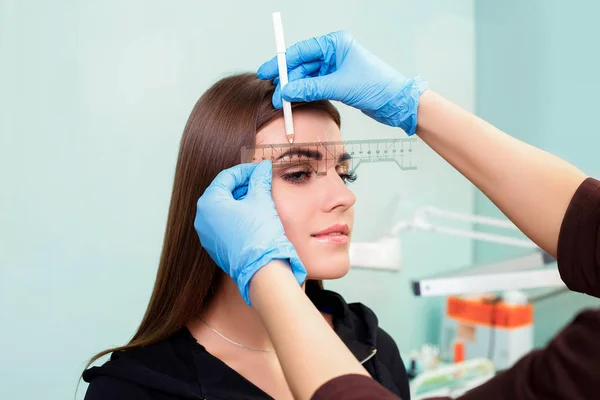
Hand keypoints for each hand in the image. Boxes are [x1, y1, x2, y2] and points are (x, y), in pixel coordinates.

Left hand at [194, 161, 305, 304]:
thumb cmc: (259, 233)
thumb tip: (262, 168)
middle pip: (223, 193)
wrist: (261, 269)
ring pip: (223, 209)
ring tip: (260, 198)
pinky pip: (224, 224)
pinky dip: (237, 216)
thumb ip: (259, 180)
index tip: (260, 169)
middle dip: (243, 186)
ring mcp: (207, 235)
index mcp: (208, 203)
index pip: (226, 177)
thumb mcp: (261, 200)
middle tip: (261, 182)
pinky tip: (253, 215)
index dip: (245, 171)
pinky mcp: (215, 247)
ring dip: (241, 201)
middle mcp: (202, 218)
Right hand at [257, 31, 427, 134]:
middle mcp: (334, 53)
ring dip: (295, 90)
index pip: (302, 51)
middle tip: (275, 96)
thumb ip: (311, 88)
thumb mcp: (340, 86)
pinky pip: (314, 86)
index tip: (266, 72)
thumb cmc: (377, 86)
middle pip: (302, 65)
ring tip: (282, 103)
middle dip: (287, 81)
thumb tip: (287, 91)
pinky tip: (295, 101)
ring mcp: (335, 68)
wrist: (397, 103)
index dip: (282, 62)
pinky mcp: (337, 82)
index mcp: (335, 43)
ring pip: (307, 78)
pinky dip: (305, 94)